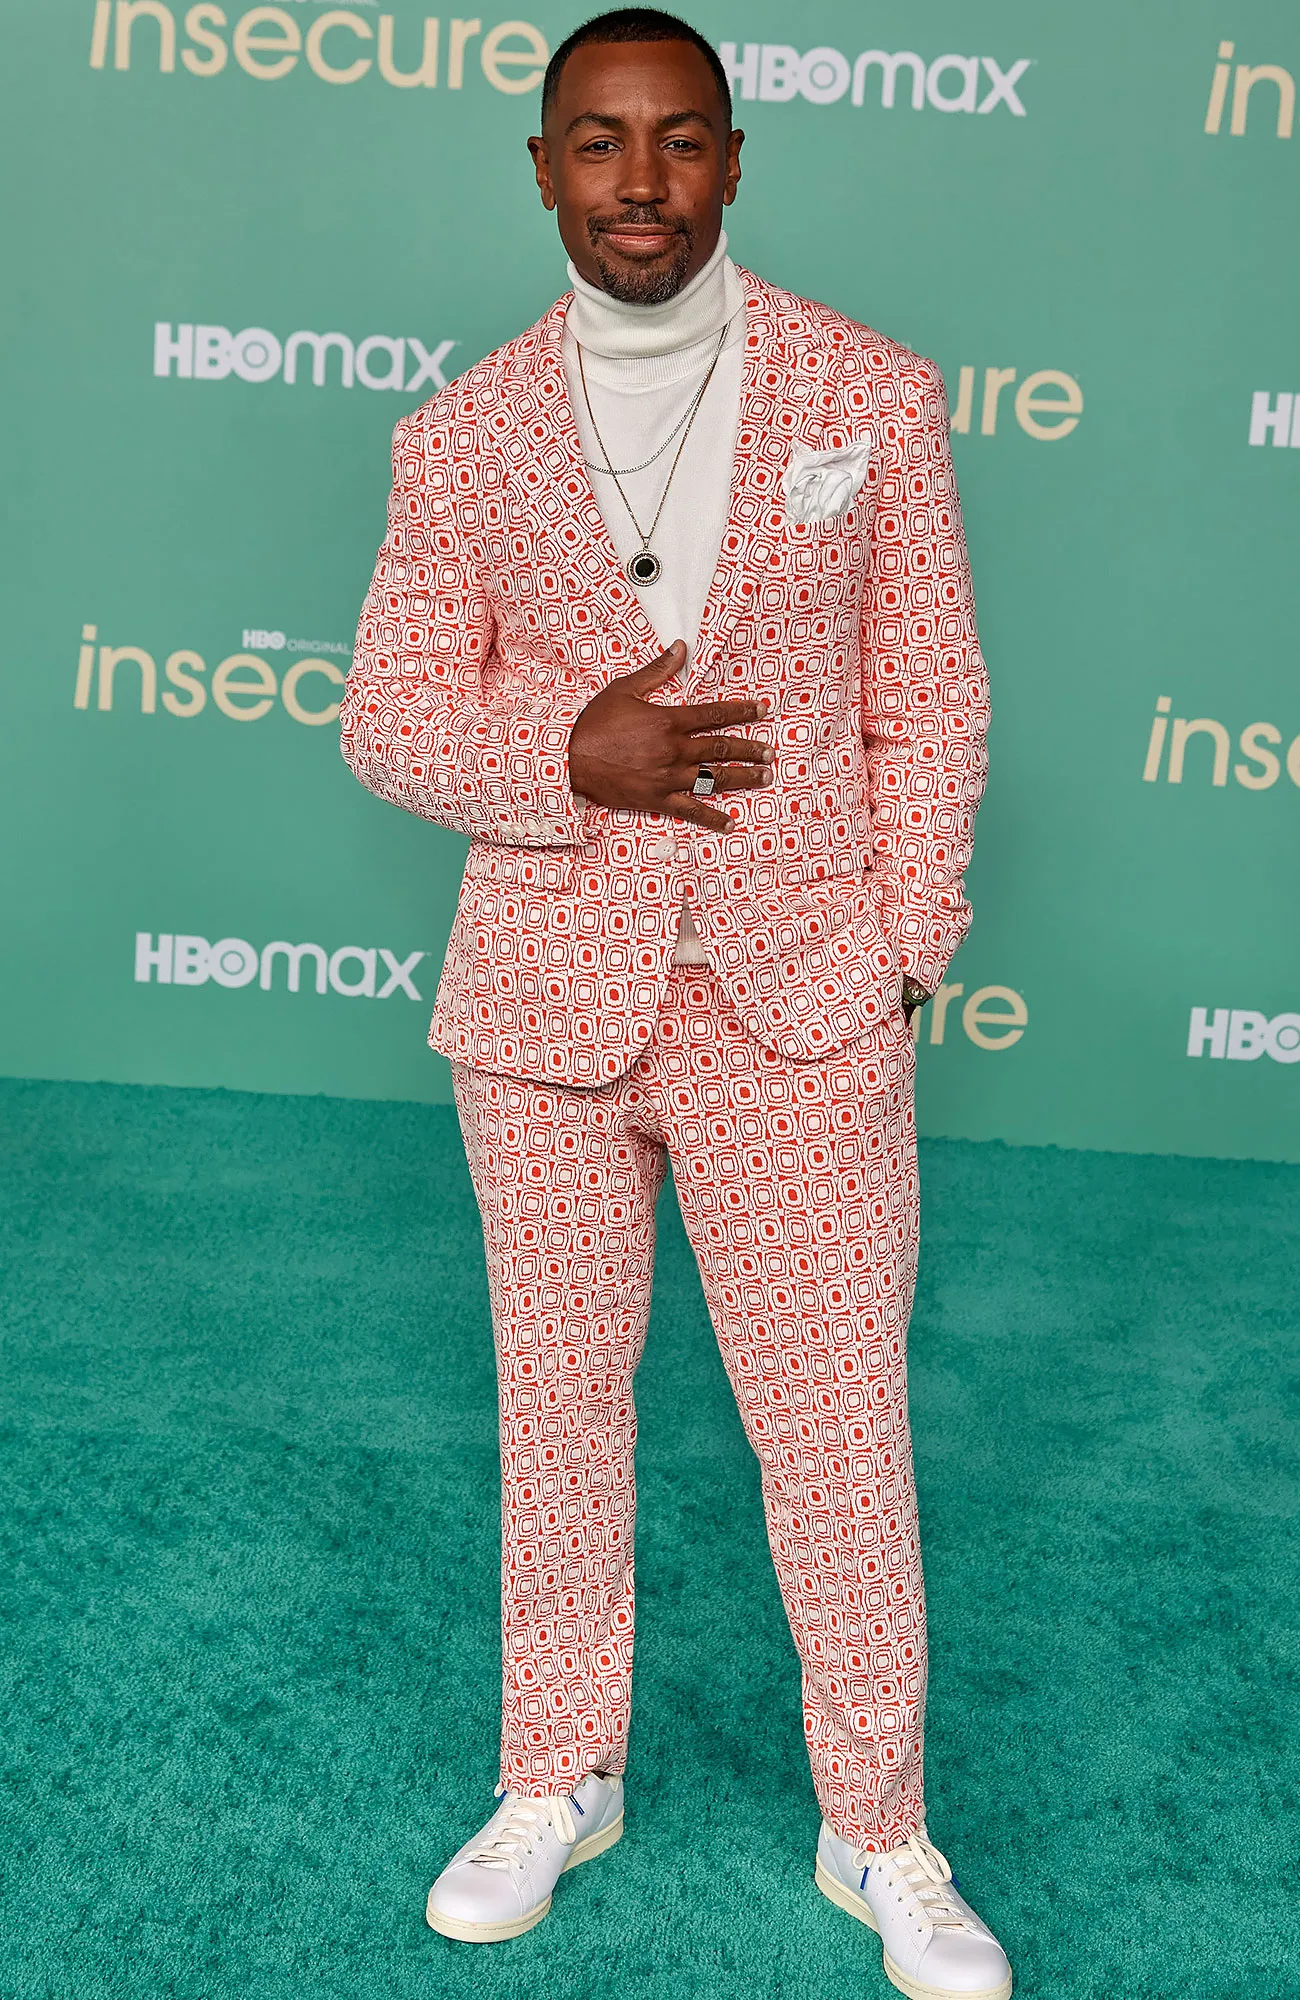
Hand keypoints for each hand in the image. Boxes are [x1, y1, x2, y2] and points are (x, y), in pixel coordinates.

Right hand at [567, 641, 771, 832]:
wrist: (569, 759)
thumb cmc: (594, 723)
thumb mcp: (625, 689)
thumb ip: (657, 671)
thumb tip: (681, 648)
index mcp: (668, 721)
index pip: (714, 714)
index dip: (741, 711)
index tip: (762, 711)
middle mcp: (674, 750)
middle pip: (721, 748)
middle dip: (750, 748)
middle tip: (770, 751)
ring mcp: (668, 778)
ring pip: (714, 778)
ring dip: (743, 778)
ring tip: (764, 777)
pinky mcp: (658, 800)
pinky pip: (691, 810)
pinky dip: (712, 817)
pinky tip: (730, 822)